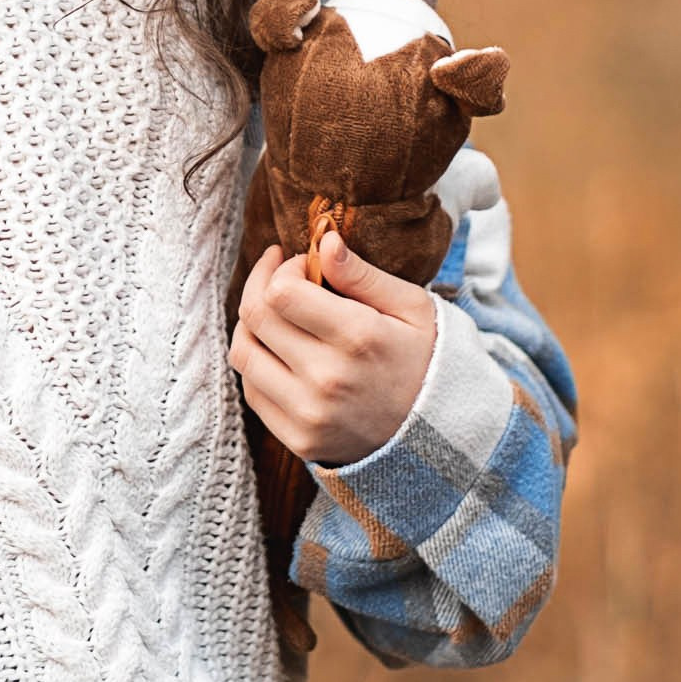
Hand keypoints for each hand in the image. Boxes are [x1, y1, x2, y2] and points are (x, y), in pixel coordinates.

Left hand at [228, 230, 437, 465]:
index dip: (283, 269)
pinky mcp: (298, 439)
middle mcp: (327, 378)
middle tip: (277, 275)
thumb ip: (362, 274)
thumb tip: (324, 242)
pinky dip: (258, 362)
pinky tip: (278, 350)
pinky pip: (252, 390)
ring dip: (251, 323)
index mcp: (358, 337)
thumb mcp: (411, 308)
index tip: (301, 264)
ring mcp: (309, 414)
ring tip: (273, 311)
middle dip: (259, 285)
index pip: (282, 292)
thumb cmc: (425, 358)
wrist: (437, 435)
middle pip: (257, 318)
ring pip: (244, 353)